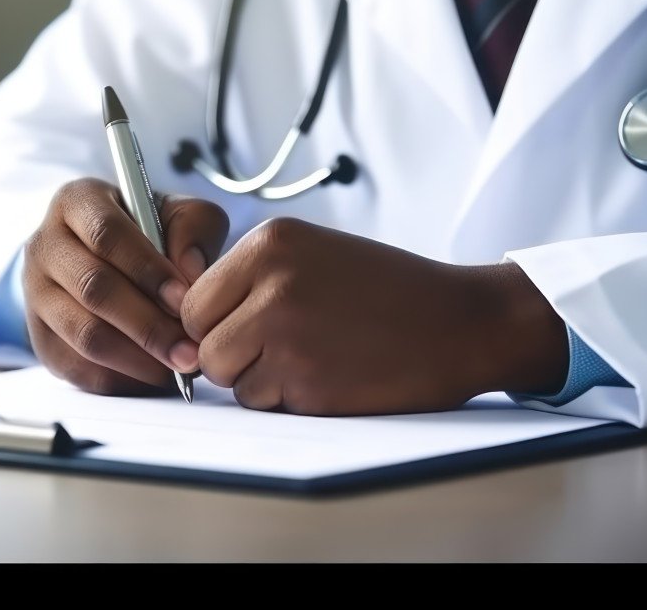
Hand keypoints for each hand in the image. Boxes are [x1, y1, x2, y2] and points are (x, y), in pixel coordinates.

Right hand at [24, 178, 228, 395]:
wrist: (108, 262)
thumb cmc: (150, 234)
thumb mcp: (178, 215)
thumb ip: (194, 228)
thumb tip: (191, 272)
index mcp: (76, 202)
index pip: (106, 234)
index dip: (147, 269)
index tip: (185, 299)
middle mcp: (45, 245)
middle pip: (93, 288)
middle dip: (148, 324)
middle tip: (189, 349)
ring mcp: (36, 295)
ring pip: (84, 334)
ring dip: (137, 357)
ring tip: (178, 365)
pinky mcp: (41, 339)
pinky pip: (78, 367)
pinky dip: (121, 377)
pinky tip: (153, 374)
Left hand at [180, 218, 567, 414]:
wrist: (460, 322)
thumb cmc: (388, 291)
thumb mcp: (314, 254)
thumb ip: (251, 279)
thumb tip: (186, 323)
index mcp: (271, 243)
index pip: (194, 299)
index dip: (212, 324)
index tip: (242, 328)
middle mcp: (273, 284)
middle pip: (203, 343)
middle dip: (231, 356)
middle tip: (278, 348)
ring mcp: (288, 335)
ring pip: (229, 379)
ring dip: (260, 381)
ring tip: (312, 358)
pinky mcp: (307, 382)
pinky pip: (264, 403)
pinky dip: (289, 400)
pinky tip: (330, 376)